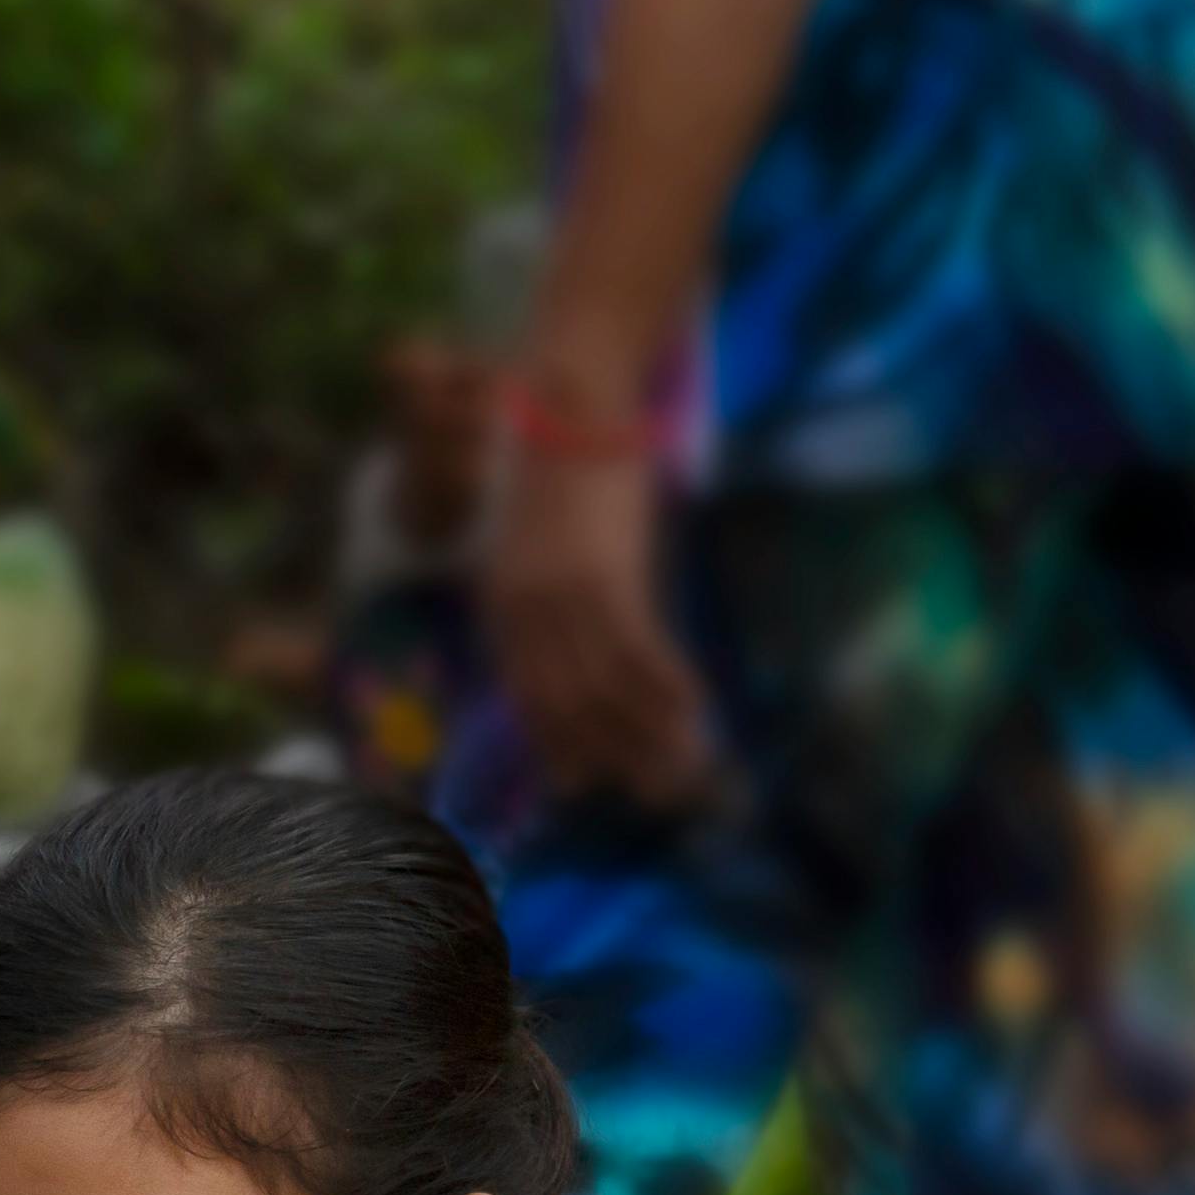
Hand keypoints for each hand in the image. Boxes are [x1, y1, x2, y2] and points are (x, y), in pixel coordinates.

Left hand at [486, 425, 709, 805]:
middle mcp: (523, 612)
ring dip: (648, 734)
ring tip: (685, 766)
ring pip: (605, 688)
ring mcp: (563, 597)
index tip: (585, 782)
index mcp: (500, 608)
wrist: (568, 400)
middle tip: (653, 794)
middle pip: (567, 706)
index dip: (558, 744)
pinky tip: (694, 711)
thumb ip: (549, 601)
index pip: (527, 697)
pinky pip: (637, 649)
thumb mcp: (539, 546)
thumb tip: (587, 651)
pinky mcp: (606, 574)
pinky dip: (665, 686)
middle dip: (610, 756)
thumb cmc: (561, 468)